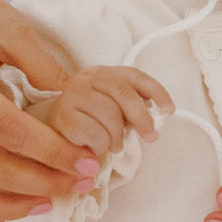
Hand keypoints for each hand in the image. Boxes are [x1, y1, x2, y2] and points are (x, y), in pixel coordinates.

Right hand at [0, 0, 171, 221]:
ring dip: (3, 208)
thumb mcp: (3, 21)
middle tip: (80, 183)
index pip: (8, 132)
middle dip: (40, 182)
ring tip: (45, 205)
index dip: (52, 152)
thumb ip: (39, 63)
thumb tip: (76, 102)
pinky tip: (0, 214)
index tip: (87, 161)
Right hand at [39, 66, 165, 163]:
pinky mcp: (64, 115)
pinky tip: (98, 148)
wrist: (51, 132)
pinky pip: (96, 133)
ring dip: (118, 137)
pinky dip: (103, 145)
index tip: (169, 110)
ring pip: (110, 115)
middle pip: (123, 93)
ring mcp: (73, 94)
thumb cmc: (89, 122)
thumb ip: (132, 106)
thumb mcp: (114, 110)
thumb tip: (155, 111)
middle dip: (142, 117)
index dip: (157, 92)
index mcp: (105, 73)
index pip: (135, 76)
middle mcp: (87, 78)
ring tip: (114, 146)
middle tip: (152, 137)